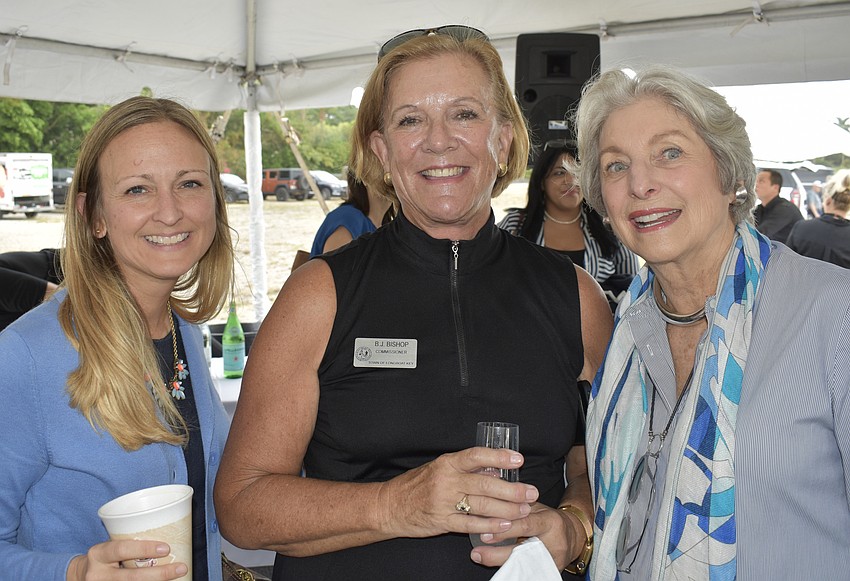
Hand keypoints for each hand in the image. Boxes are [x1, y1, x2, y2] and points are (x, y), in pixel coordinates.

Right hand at [67, 539, 187, 580]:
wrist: (81, 576)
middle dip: (160, 574)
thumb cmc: (105, 557)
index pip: (120, 549)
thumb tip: (169, 533)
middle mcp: (97, 574)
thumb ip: (130, 544)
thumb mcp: (110, 547)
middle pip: (132, 577)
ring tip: (178, 578)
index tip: (166, 548)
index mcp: (98, 554)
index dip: (144, 549)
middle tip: (182, 567)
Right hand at [377, 446, 538, 539]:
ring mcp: (443, 502)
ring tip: (523, 510)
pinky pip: (470, 524)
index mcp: (447, 463)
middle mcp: (446, 480)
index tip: (518, 459)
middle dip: (512, 489)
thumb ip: (466, 469)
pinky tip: (503, 525)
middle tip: (531, 492)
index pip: (476, 456)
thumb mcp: (440, 469)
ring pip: (481, 504)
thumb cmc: (417, 485)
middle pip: (484, 483)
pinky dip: (488, 526)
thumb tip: (495, 468)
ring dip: (506, 508)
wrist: (390, 505)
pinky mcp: (442, 521)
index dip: (499, 456)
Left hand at [470, 503, 578, 569]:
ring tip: (481, 558)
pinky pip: (528, 571)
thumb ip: (517, 506)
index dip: (505, 530)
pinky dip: (512, 570)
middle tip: (477, 553)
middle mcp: (552, 542)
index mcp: (549, 521)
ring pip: (523, 564)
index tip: (483, 533)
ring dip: (499, 562)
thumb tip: (488, 504)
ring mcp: (552, 559)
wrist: (573, 535)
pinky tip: (498, 568)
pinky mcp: (550, 570)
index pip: (526, 525)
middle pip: (523, 550)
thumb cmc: (549, 519)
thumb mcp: (537, 508)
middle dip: (497, 553)